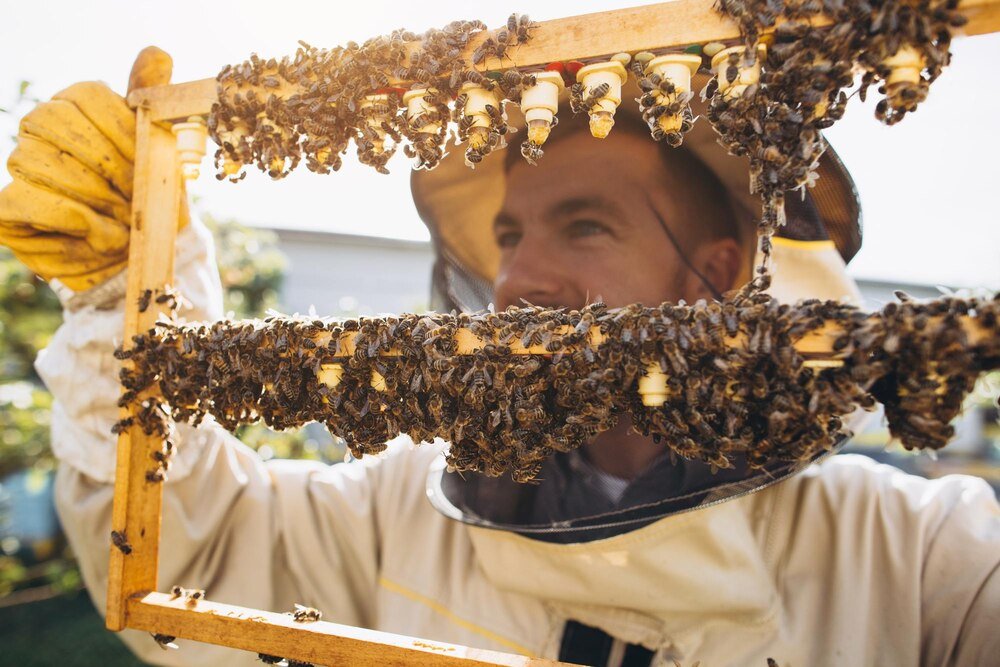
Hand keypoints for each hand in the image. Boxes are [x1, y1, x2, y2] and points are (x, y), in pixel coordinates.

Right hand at [0, 47, 188, 290]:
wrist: (141, 254)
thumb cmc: (149, 198)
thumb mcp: (161, 153)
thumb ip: (151, 103)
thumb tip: (156, 51)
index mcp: (77, 107)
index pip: (86, 94)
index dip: (120, 129)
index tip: (146, 161)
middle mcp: (40, 129)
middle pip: (55, 121)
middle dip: (106, 164)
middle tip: (135, 195)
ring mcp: (21, 167)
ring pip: (37, 161)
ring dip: (93, 196)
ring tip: (122, 218)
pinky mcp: (8, 210)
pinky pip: (27, 199)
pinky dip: (73, 220)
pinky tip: (100, 233)